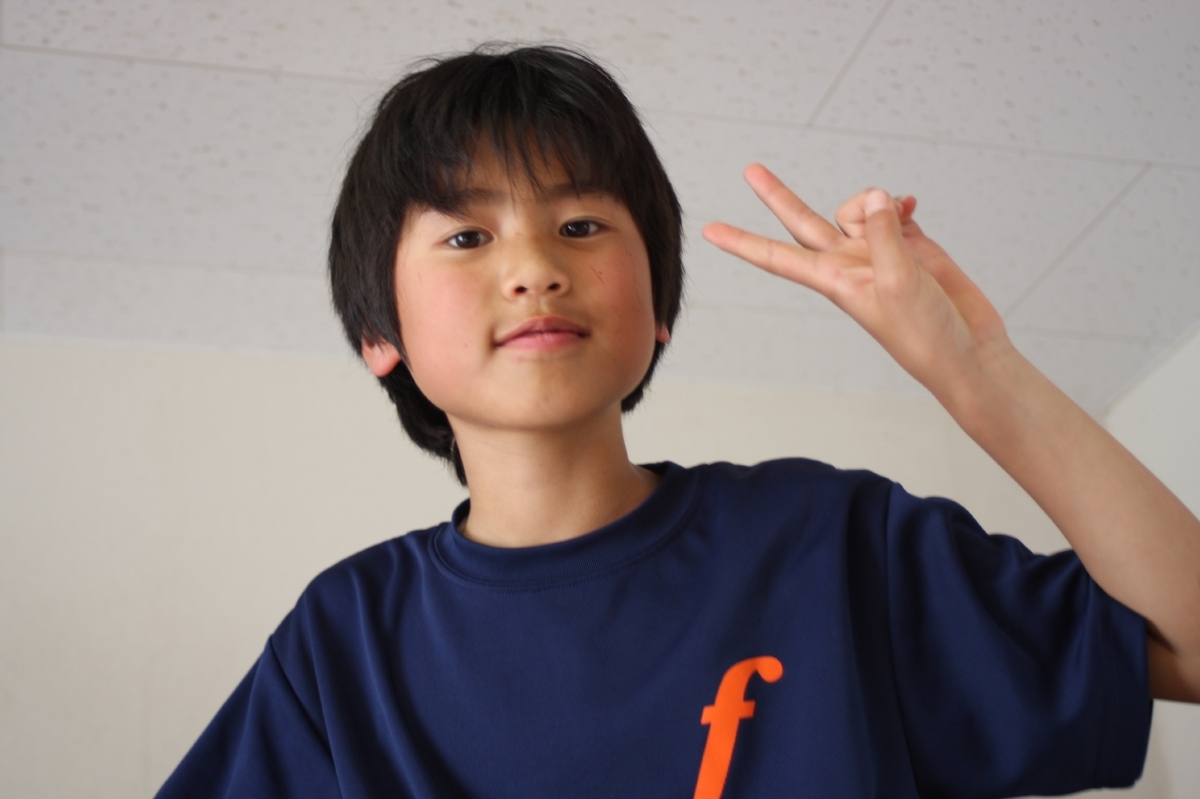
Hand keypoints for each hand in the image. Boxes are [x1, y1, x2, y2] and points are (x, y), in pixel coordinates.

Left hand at [702, 164, 1009, 403]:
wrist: (966, 352)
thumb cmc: (925, 334)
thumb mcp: (898, 281)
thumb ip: (883, 233)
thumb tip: (875, 194)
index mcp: (834, 279)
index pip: (777, 256)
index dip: (743, 242)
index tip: (709, 232)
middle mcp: (849, 263)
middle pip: (804, 221)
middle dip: (778, 195)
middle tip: (749, 169)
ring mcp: (879, 253)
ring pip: (859, 207)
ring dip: (876, 200)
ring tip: (899, 212)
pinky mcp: (910, 247)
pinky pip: (894, 211)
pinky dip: (900, 203)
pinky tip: (911, 205)